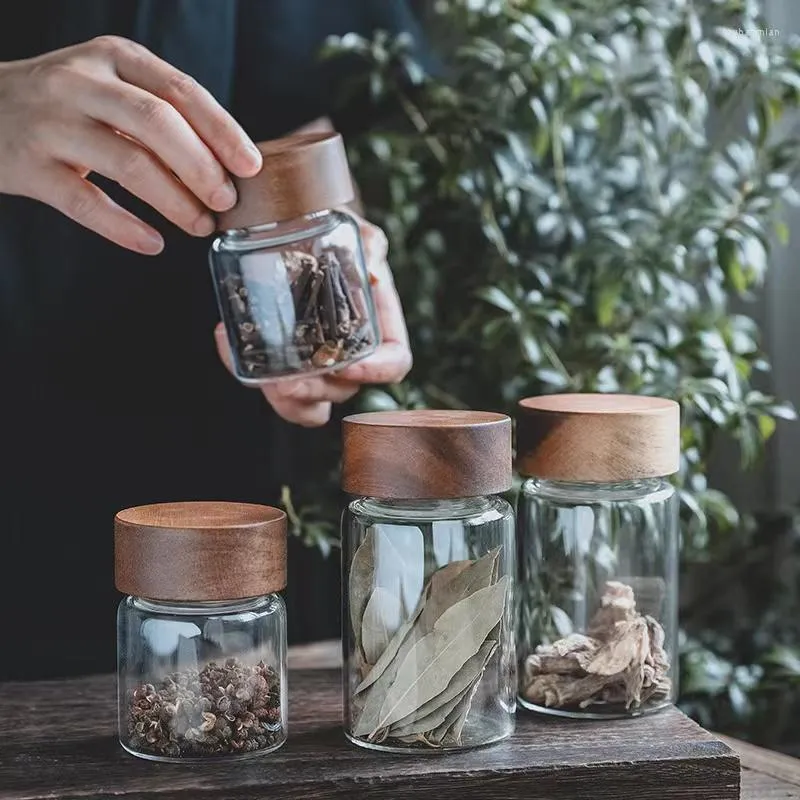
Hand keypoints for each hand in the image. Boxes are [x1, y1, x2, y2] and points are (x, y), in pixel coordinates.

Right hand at [0, 36, 261, 253]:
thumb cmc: (66, 105)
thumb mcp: (111, 86)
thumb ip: (161, 112)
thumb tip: (228, 163)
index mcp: (115, 58)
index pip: (181, 91)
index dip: (222, 131)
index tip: (251, 166)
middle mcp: (81, 82)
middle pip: (158, 124)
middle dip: (202, 167)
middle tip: (226, 201)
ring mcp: (52, 123)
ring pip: (127, 162)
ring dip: (174, 200)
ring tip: (201, 224)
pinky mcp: (29, 166)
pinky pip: (85, 202)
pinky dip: (125, 227)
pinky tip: (154, 244)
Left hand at [215, 214, 412, 425]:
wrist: (296, 228)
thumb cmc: (334, 235)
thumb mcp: (357, 232)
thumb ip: (371, 245)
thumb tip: (374, 275)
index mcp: (379, 326)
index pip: (394, 362)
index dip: (376, 372)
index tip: (347, 366)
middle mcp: (351, 352)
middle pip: (344, 390)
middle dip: (315, 392)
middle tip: (285, 381)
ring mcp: (318, 362)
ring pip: (310, 404)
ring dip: (285, 400)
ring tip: (262, 378)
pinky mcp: (285, 362)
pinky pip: (276, 391)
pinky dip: (252, 376)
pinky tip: (228, 340)